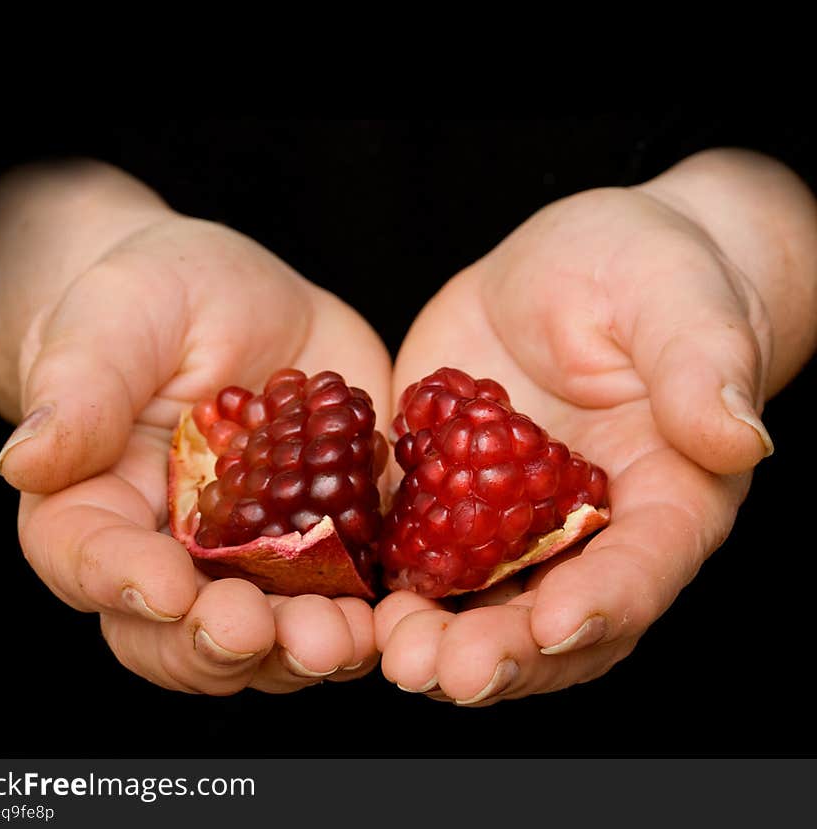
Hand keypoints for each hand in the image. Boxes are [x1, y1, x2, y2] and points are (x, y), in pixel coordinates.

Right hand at [0, 162, 390, 693]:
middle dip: (220, 641)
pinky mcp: (325, 539)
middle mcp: (170, 550)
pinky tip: (392, 610)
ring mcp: (252, 555)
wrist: (238, 302)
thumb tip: (24, 459)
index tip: (168, 589)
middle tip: (260, 631)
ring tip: (339, 638)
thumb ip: (78, 389)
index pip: (88, 559)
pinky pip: (342, 594)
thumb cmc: (153, 300)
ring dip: (300, 647)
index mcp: (97, 503)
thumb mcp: (115, 320)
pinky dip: (365, 614)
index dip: (122, 584)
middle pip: (176, 630)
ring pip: (264, 634)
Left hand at [375, 150, 816, 704]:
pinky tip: (350, 597)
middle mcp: (587, 529)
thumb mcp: (679, 302)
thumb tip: (740, 436)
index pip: (645, 566)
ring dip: (436, 637)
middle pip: (553, 615)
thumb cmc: (651, 274)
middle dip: (501, 653)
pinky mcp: (447, 493)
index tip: (552, 625)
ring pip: (481, 602)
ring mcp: (511, 519)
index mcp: (664, 495)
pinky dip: (390, 582)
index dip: (603, 603)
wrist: (573, 267)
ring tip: (389, 652)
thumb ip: (705, 368)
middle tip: (442, 671)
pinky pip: (419, 550)